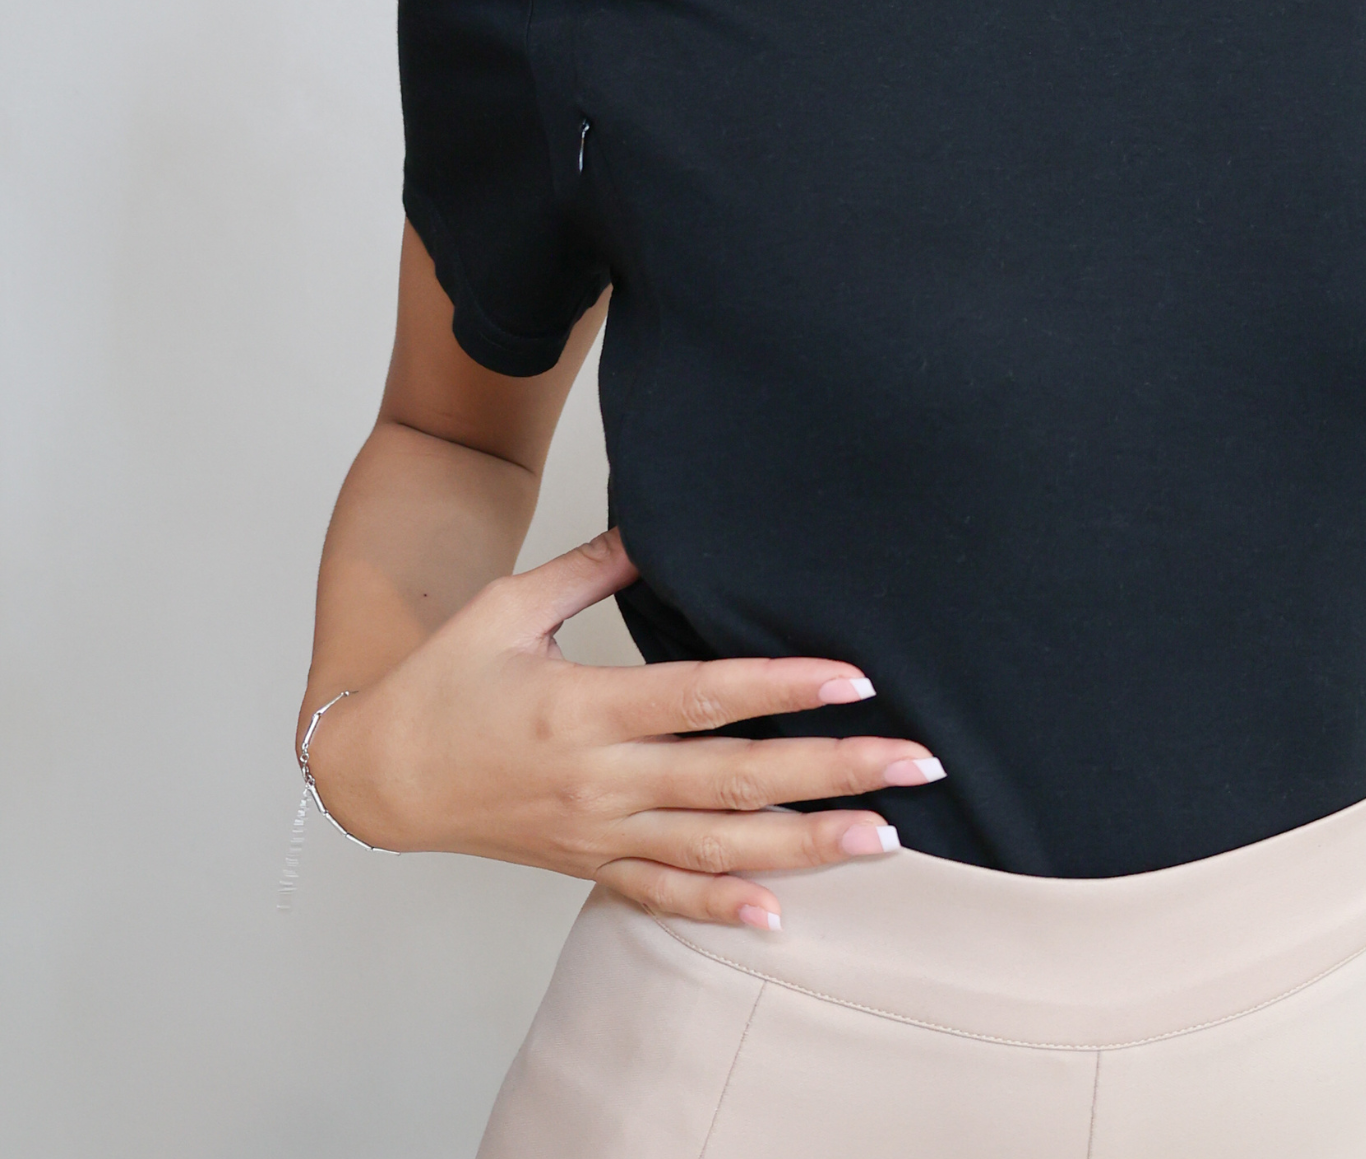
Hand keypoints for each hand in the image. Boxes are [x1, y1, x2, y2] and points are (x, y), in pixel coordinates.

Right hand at [300, 528, 943, 929]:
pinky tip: (782, 914)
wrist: (378, 774)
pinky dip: (720, 909)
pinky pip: (661, 896)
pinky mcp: (587, 866)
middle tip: (916, 764)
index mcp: (583, 708)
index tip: (856, 679)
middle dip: (833, 772)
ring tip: (885, 838)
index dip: (783, 688)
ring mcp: (597, 833)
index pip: (704, 698)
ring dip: (806, 846)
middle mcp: (599, 780)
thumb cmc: (445, 680)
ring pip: (717, 849)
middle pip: (734, 780)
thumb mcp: (507, 605)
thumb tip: (658, 522)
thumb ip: (591, 566)